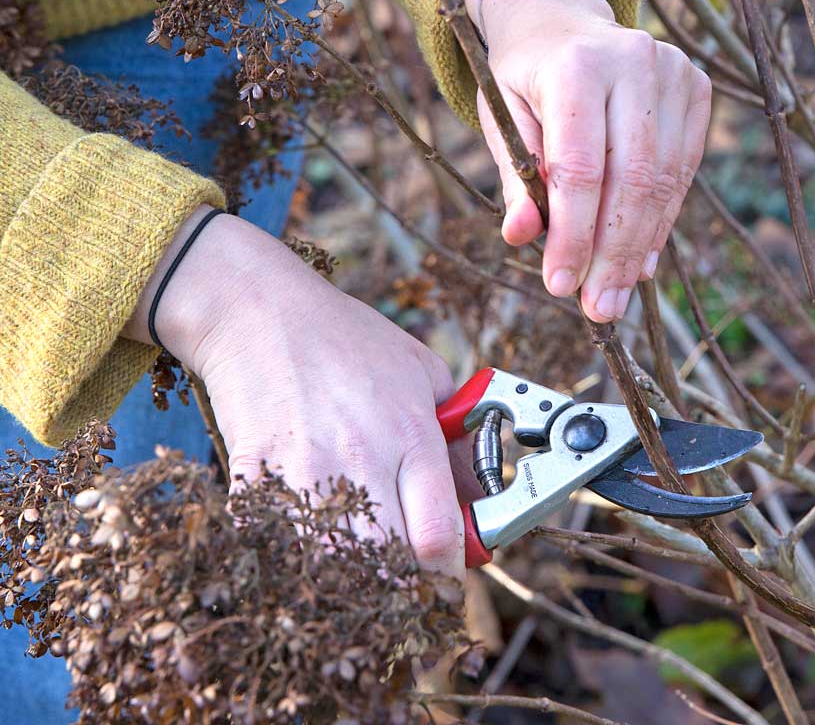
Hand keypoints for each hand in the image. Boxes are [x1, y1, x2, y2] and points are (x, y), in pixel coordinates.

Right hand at [125, 208, 470, 578]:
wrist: (258, 312)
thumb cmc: (347, 338)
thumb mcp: (425, 371)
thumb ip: (457, 436)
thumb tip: (478, 493)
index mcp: (410, 434)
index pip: (439, 533)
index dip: (448, 573)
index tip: (446, 577)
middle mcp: (360, 459)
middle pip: (386, 565)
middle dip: (399, 586)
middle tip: (400, 579)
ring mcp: (302, 471)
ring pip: (330, 563)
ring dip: (346, 576)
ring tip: (354, 562)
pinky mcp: (252, 478)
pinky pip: (272, 543)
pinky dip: (288, 555)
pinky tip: (304, 539)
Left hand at [466, 0, 711, 322]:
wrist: (563, 22)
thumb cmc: (527, 79)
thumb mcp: (503, 120)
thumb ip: (518, 179)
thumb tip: (521, 236)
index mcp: (576, 66)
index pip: (580, 168)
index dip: (573, 235)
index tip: (560, 286)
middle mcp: (633, 61)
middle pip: (631, 181)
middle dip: (612, 254)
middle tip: (598, 309)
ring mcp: (673, 72)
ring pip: (663, 182)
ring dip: (639, 248)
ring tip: (615, 295)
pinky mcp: (696, 88)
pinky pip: (683, 172)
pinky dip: (660, 222)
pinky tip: (639, 261)